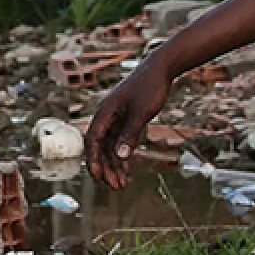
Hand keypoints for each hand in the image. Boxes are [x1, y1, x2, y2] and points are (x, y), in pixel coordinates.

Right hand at [86, 57, 171, 189]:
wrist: (161, 68)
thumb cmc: (150, 87)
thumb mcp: (141, 113)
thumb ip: (130, 135)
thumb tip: (120, 157)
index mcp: (105, 112)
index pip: (93, 141)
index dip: (94, 160)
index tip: (98, 178)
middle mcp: (107, 116)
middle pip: (101, 147)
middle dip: (106, 168)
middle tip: (115, 186)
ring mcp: (116, 117)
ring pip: (110, 145)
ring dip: (115, 164)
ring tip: (122, 183)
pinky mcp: (126, 118)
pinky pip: (120, 140)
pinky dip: (122, 154)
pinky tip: (126, 168)